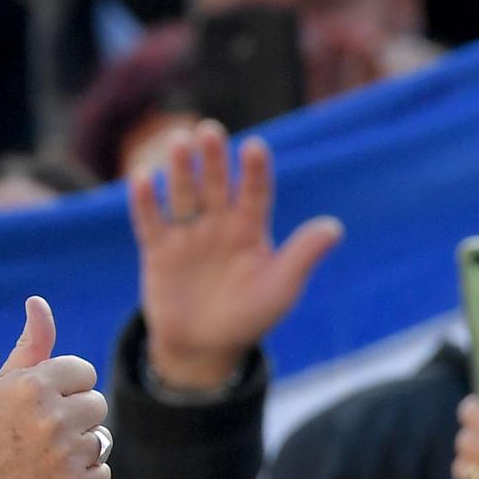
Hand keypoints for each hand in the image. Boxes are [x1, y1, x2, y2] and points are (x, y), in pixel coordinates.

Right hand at [0, 297, 110, 478]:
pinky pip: (102, 474)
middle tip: (40, 433)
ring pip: (100, 439)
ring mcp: (65, 455)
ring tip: (41, 458)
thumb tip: (39, 302)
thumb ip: (31, 346)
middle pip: (97, 403)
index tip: (42, 404)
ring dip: (78, 449)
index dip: (65, 388)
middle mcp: (52, 417)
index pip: (84, 372)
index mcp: (33, 385)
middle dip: (75, 416)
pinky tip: (51, 478)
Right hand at [129, 121, 342, 388]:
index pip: (254, 192)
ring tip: (179, 141)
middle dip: (212, 158)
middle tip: (209, 130)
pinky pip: (150, 221)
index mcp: (250, 228)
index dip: (254, 171)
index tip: (255, 147)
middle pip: (215, 184)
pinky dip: (145, 201)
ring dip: (181, 169)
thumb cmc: (249, 318)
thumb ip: (302, 257)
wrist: (204, 349)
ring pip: (183, 194)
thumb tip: (335, 227)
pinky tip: (143, 177)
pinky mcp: (158, 250)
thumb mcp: (281, 289)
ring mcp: (186, 235)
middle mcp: (217, 223)